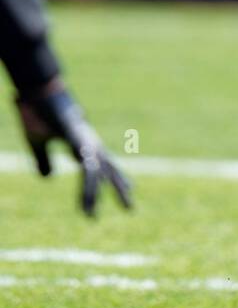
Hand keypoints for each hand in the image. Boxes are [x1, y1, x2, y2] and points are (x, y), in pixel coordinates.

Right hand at [16, 86, 133, 215]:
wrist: (36, 92)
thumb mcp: (39, 142)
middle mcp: (90, 143)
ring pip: (97, 173)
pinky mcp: (77, 139)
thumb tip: (48, 177)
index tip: (130, 191)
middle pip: (109, 170)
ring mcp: (85, 141)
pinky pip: (86, 168)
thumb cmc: (38, 113)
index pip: (104, 165)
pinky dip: (87, 185)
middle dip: (120, 188)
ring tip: (93, 215)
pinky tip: (88, 200)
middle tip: (131, 209)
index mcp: (83, 143)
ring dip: (95, 195)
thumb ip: (44, 160)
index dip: (115, 179)